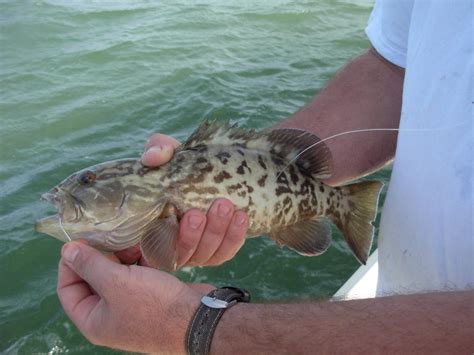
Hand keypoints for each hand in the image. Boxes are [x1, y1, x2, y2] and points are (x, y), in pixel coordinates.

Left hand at [58, 242, 212, 352]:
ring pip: (118, 275)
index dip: (71, 263)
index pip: (68, 289)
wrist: (199, 319)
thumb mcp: (116, 283)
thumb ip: (90, 264)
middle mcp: (110, 316)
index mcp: (93, 320)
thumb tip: (67, 250)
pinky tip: (148, 249)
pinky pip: (138, 276)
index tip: (82, 240)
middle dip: (102, 256)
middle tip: (111, 236)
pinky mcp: (152, 298)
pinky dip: (140, 262)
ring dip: (124, 257)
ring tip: (133, 241)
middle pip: (94, 280)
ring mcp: (132, 307)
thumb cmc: (153, 305)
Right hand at [137, 133, 248, 267]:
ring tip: (229, 207)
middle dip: (200, 233)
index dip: (175, 236)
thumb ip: (158, 150)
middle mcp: (171, 245)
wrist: (202, 173)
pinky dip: (235, 237)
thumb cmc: (178, 165)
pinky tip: (242, 217)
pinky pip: (225, 252)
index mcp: (152, 228)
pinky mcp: (216, 249)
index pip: (156, 246)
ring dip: (220, 232)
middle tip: (216, 205)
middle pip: (186, 252)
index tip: (187, 213)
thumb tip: (153, 157)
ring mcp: (195, 250)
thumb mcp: (166, 153)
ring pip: (207, 254)